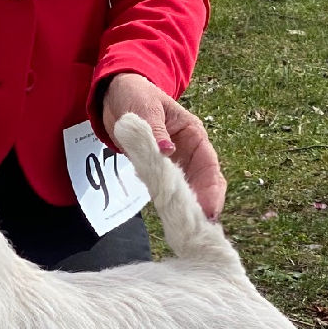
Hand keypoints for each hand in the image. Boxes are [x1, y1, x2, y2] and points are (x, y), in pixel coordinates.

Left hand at [102, 72, 226, 219]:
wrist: (116, 98)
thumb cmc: (134, 96)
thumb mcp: (144, 109)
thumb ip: (155, 130)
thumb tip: (167, 151)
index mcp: (193, 134)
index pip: (208, 164)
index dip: (211, 188)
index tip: (210, 209)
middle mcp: (189, 152)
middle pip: (204, 183)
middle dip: (205, 205)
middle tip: (203, 229)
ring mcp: (176, 163)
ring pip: (189, 191)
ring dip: (190, 209)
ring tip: (192, 232)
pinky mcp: (160, 172)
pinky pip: (169, 191)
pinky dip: (172, 205)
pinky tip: (174, 221)